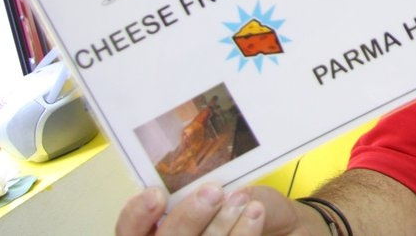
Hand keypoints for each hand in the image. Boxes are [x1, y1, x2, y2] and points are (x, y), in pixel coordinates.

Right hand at [115, 183, 320, 235]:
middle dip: (187, 217)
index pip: (129, 231)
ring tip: (242, 198)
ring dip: (220, 225)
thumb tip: (197, 185)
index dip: (135, 216)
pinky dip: (243, 233)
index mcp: (159, 229)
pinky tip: (255, 214)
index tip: (156, 194)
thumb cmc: (245, 208)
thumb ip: (200, 190)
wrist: (286, 230)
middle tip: (213, 192)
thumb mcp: (223, 188)